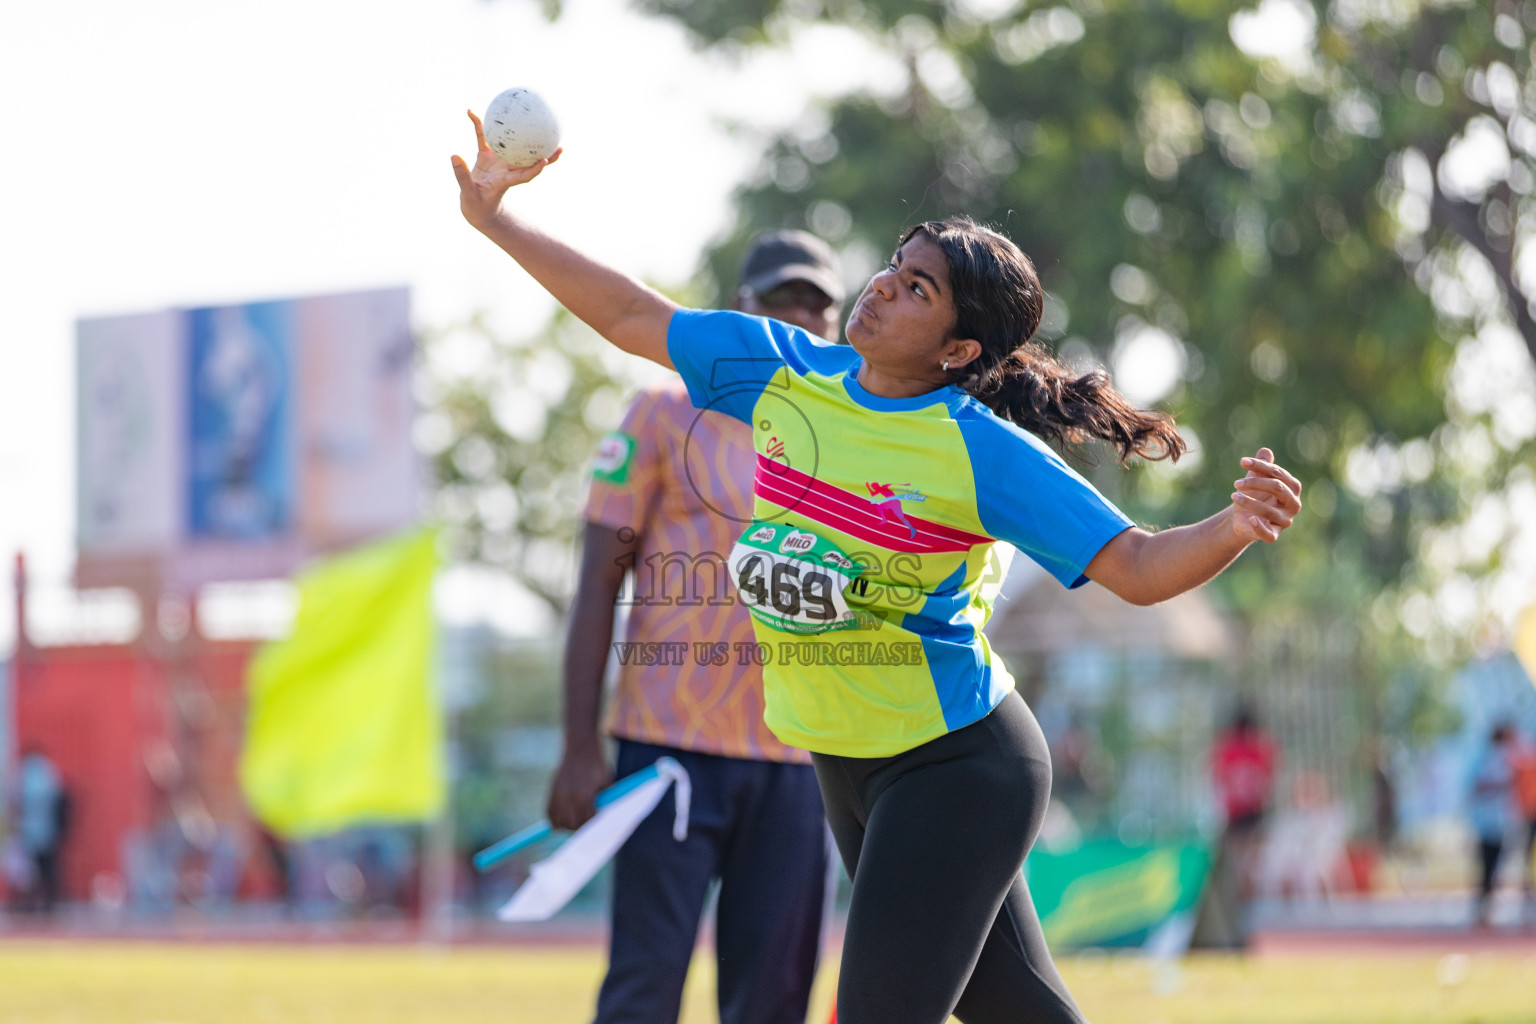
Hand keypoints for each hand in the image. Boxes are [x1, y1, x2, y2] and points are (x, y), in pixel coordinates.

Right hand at [450, 109, 561, 231]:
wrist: (476, 207)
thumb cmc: (476, 206)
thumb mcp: (468, 194)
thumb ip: (462, 176)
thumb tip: (454, 156)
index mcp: (505, 181)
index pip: (524, 175)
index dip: (535, 169)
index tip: (545, 160)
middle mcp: (506, 170)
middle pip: (529, 160)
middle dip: (545, 153)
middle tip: (560, 144)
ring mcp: (498, 162)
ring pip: (513, 145)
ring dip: (521, 133)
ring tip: (532, 117)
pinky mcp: (486, 156)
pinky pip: (483, 137)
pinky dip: (477, 125)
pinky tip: (470, 111)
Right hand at [545, 744, 610, 830]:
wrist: (580, 746)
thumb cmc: (597, 763)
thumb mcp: (607, 781)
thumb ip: (605, 800)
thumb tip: (606, 818)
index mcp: (583, 796)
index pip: (587, 822)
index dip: (593, 824)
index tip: (598, 823)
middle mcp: (568, 797)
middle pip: (572, 825)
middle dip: (581, 827)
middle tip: (587, 823)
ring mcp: (558, 794)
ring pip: (558, 822)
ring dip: (567, 824)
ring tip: (575, 820)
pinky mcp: (552, 790)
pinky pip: (549, 813)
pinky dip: (555, 818)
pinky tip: (563, 817)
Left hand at [1229, 446, 1301, 542]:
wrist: (1242, 518)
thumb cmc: (1253, 495)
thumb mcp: (1255, 479)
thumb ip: (1261, 466)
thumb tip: (1265, 451)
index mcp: (1292, 488)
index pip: (1278, 473)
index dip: (1261, 466)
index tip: (1242, 462)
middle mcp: (1293, 504)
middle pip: (1277, 488)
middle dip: (1255, 483)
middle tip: (1236, 483)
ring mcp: (1285, 521)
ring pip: (1268, 510)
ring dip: (1248, 502)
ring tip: (1233, 496)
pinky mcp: (1273, 534)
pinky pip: (1269, 534)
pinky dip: (1260, 527)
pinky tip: (1250, 518)